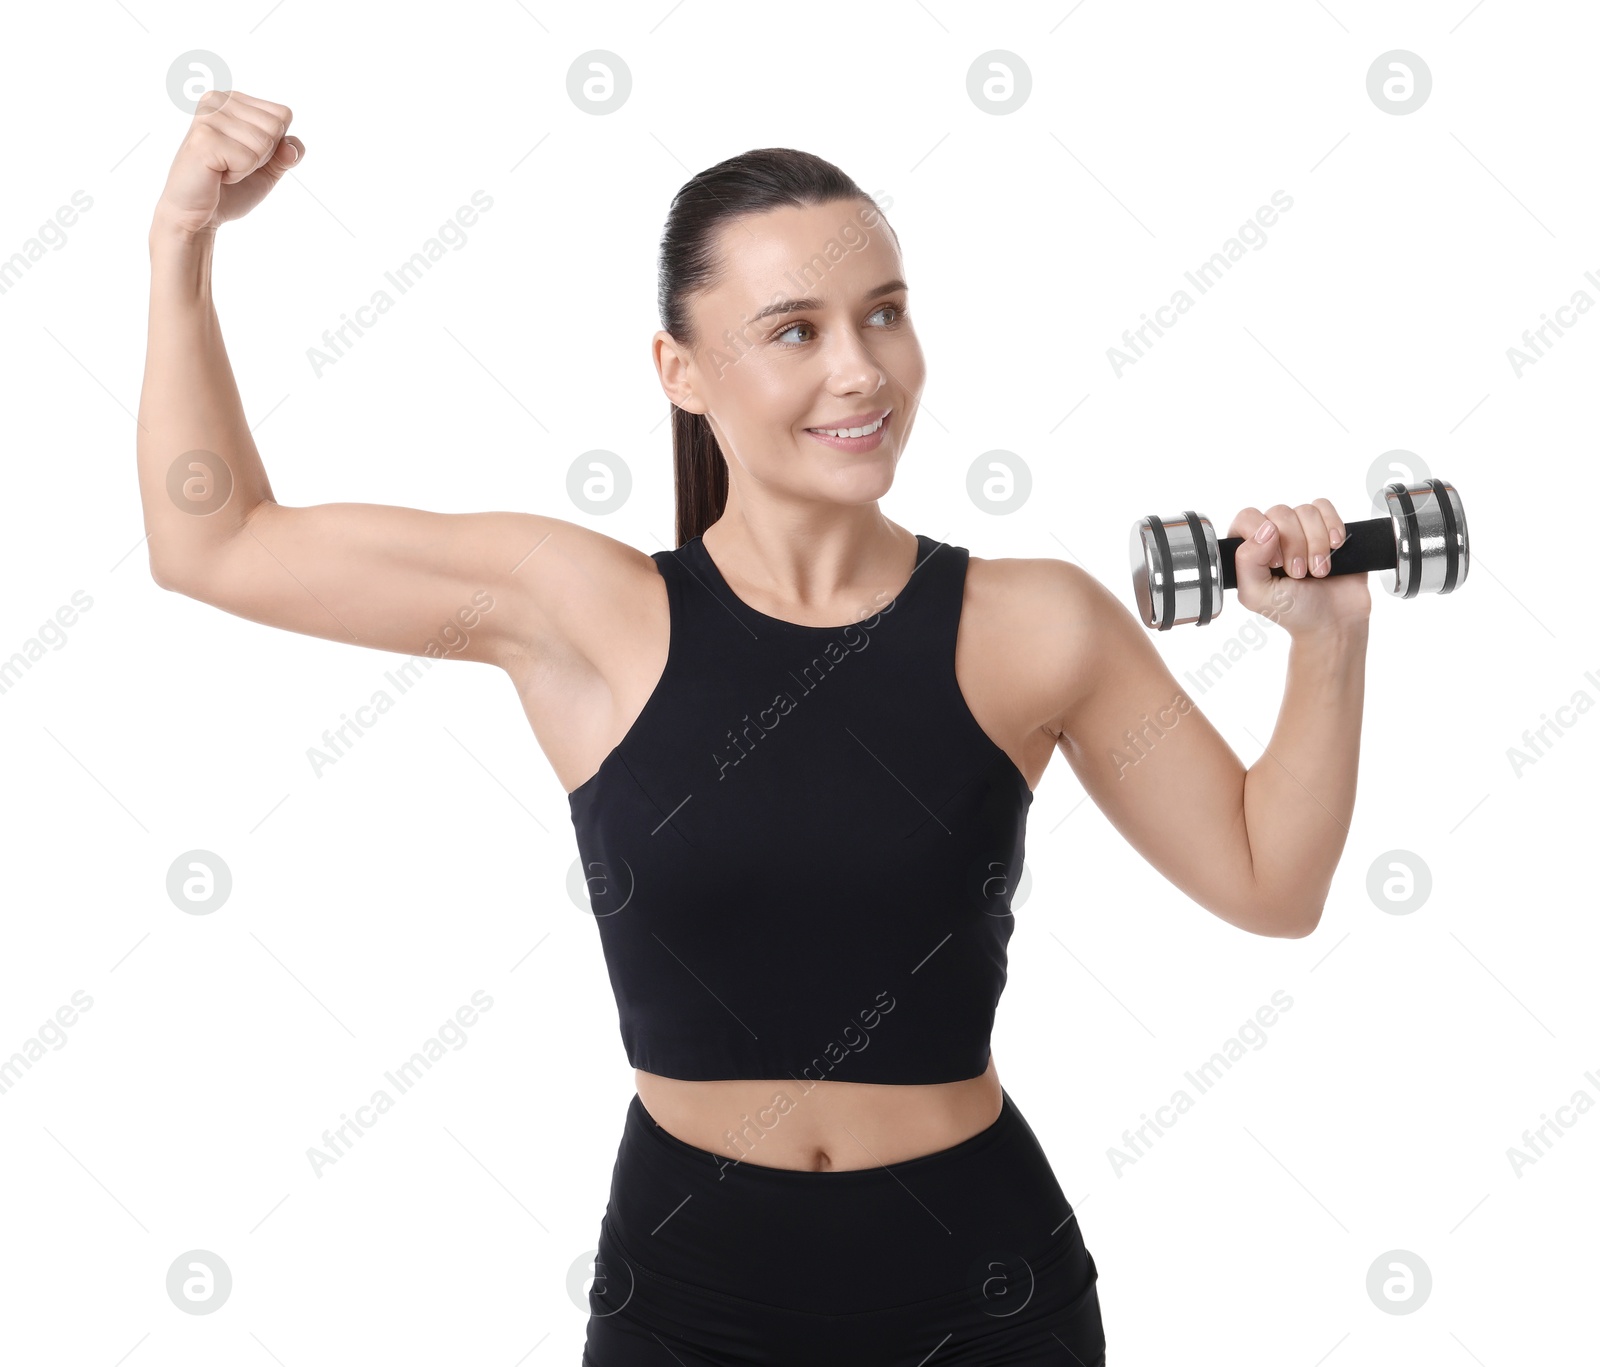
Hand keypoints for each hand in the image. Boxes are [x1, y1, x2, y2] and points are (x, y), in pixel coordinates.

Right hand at [152, 89, 302, 238]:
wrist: (197, 214)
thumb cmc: (229, 189)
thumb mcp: (269, 168)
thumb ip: (287, 153)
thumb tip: (292, 147)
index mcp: (232, 100)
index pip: (283, 114)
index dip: (274, 145)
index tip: (245, 155)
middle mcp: (217, 100)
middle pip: (276, 126)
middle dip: (263, 156)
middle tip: (232, 164)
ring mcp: (208, 116)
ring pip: (264, 142)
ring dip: (249, 167)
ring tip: (223, 169)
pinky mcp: (203, 137)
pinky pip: (248, 158)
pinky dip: (238, 174)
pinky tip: (216, 173)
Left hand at [1227, 500, 1371, 638]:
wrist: (1334, 620)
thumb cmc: (1293, 611)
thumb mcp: (1257, 595)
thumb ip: (1247, 562)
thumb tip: (1265, 529)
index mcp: (1249, 549)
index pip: (1247, 518)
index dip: (1262, 537)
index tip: (1276, 564)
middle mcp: (1273, 535)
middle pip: (1280, 513)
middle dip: (1294, 545)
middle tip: (1299, 573)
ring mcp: (1301, 529)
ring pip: (1306, 511)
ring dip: (1316, 543)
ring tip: (1318, 570)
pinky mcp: (1327, 526)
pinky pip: (1325, 507)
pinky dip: (1332, 526)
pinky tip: (1335, 547)